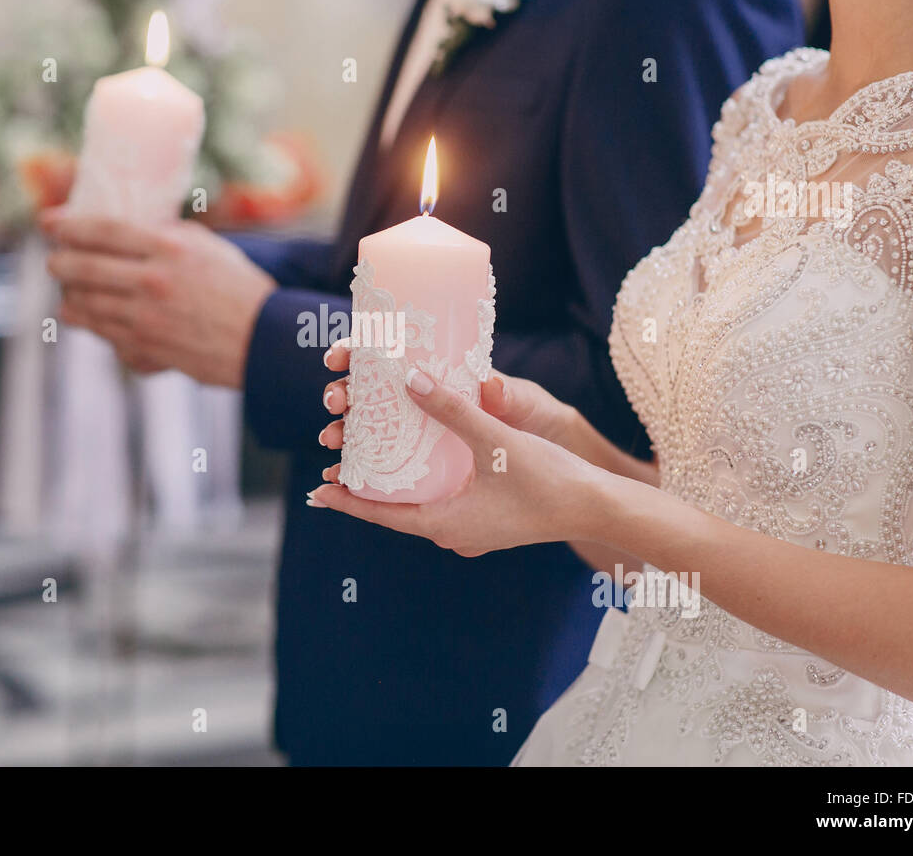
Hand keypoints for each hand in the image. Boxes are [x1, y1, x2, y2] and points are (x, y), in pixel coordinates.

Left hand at [40, 209, 276, 387]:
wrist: (264, 342)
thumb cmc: (241, 290)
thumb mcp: (209, 249)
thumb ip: (170, 236)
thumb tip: (135, 226)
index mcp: (169, 248)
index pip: (103, 231)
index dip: (68, 226)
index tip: (48, 222)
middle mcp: (152, 282)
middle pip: (82, 269)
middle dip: (59, 264)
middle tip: (54, 261)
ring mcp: (146, 319)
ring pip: (85, 305)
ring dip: (70, 297)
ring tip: (68, 292)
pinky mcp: (147, 348)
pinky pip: (103, 334)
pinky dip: (91, 324)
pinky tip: (89, 318)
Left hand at [310, 362, 612, 556]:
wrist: (597, 508)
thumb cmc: (549, 480)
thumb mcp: (495, 440)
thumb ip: (452, 409)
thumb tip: (407, 379)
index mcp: (445, 524)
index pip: (381, 514)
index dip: (346, 499)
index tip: (315, 488)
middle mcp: (452, 534)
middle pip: (394, 510)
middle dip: (364, 488)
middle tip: (335, 462)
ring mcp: (470, 530)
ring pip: (418, 506)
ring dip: (393, 486)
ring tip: (368, 460)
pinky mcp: (487, 520)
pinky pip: (441, 502)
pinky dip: (422, 485)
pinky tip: (418, 464)